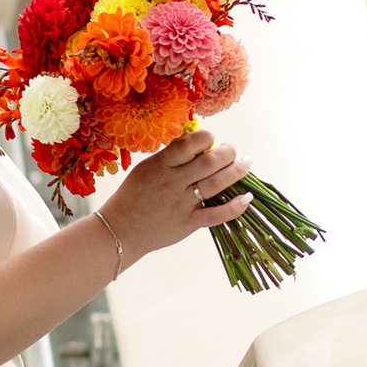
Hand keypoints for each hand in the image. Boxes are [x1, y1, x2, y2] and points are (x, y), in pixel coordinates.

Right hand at [107, 129, 253, 266]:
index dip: (207, 137)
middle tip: (233, 152)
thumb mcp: (145, 169)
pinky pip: (217, 214)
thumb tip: (197, 143)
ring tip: (245, 165)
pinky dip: (235, 206)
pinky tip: (246, 198)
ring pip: (217, 183)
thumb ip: (169, 157)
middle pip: (210, 162)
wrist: (120, 230)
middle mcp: (173, 182)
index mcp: (160, 166)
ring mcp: (182, 204)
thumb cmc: (133, 196)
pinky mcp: (188, 223)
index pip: (189, 144)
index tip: (211, 138)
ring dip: (236, 172)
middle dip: (228, 153)